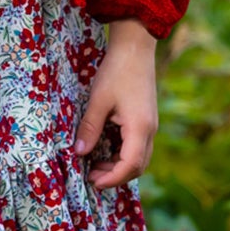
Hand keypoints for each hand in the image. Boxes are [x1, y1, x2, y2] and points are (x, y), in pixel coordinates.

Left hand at [74, 19, 158, 190]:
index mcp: (140, 128)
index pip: (130, 165)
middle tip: (91, 176)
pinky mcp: (146, 120)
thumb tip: (79, 153)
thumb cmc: (117, 71)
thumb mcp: (98, 100)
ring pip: (140, 158)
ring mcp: (150, 125)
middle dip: (116, 176)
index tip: (93, 182)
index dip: (112, 178)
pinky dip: (123, 155)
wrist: (135, 49)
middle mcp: (150, 130)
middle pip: (138, 166)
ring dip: (120, 166)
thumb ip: (90, 128)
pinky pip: (138, 146)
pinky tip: (105, 150)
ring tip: (95, 165)